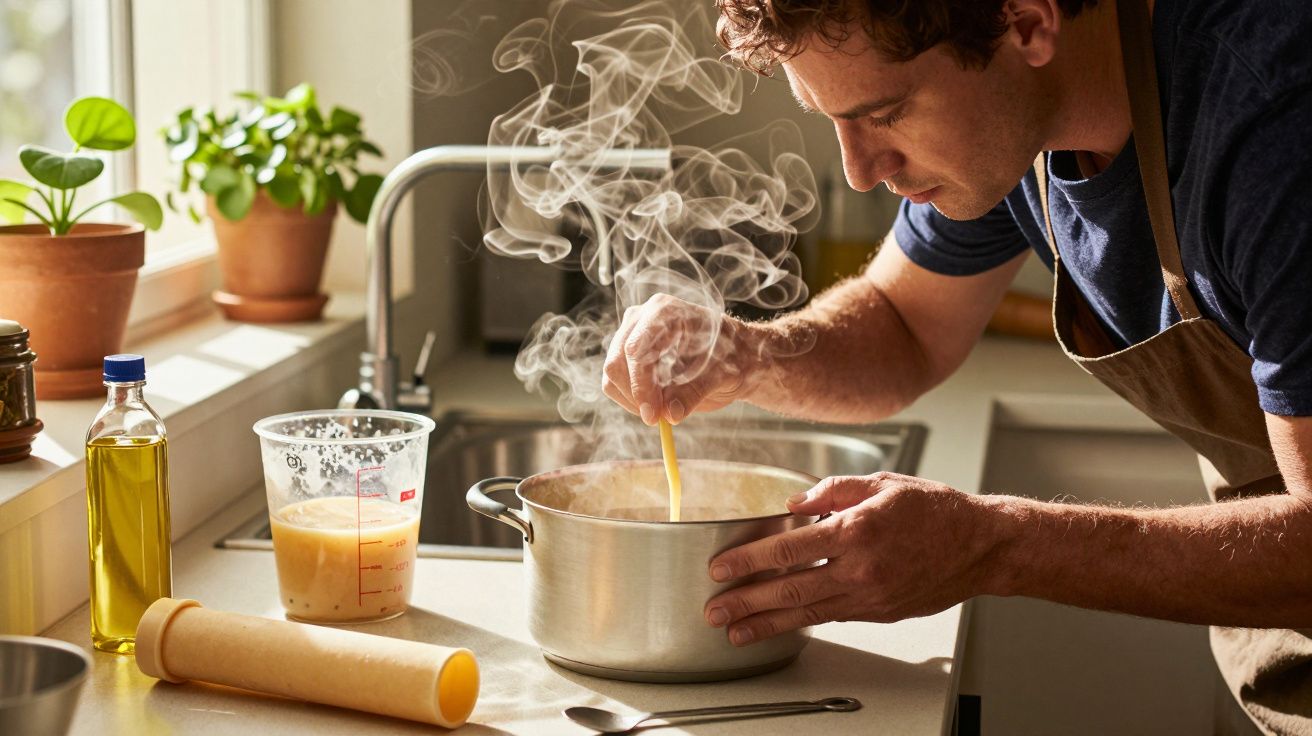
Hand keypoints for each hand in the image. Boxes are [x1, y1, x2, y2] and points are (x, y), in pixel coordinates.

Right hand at [602, 293, 755, 424]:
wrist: (733, 357)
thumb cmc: (731, 358)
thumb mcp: (720, 376)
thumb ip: (694, 393)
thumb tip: (671, 414)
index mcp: (666, 312)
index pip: (637, 348)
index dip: (640, 384)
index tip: (654, 415)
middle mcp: (642, 318)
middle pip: (618, 360)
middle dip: (636, 395)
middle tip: (657, 420)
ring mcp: (631, 334)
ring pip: (613, 374)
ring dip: (633, 400)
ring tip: (663, 411)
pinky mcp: (626, 354)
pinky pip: (613, 382)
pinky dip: (630, 400)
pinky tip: (655, 405)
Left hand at [702, 472, 1003, 645]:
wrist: (983, 545)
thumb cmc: (935, 510)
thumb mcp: (881, 483)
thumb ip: (833, 490)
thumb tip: (793, 503)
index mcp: (856, 530)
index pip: (787, 549)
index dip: (748, 561)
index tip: (721, 569)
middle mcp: (860, 568)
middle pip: (789, 590)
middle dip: (746, 602)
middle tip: (714, 610)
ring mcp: (870, 596)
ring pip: (807, 613)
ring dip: (766, 624)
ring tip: (735, 633)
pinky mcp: (879, 612)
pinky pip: (832, 616)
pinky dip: (801, 622)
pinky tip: (779, 625)